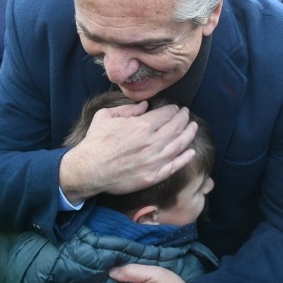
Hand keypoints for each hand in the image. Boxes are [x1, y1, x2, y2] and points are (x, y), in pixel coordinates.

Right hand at [59, 101, 197, 202]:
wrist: (88, 169)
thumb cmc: (95, 141)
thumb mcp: (106, 116)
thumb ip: (128, 109)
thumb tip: (145, 105)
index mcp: (142, 126)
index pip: (166, 114)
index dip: (174, 109)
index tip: (176, 107)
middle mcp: (152, 142)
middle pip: (176, 127)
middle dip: (184, 118)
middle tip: (187, 114)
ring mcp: (154, 161)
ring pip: (180, 145)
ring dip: (189, 134)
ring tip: (194, 128)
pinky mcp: (152, 176)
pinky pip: (174, 166)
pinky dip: (185, 158)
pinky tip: (191, 152)